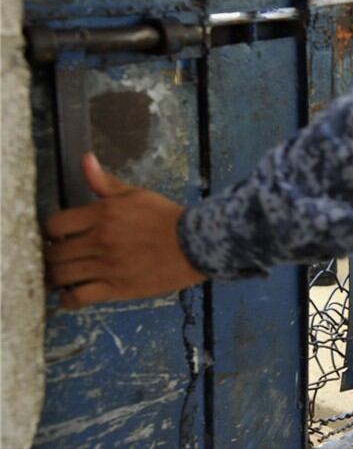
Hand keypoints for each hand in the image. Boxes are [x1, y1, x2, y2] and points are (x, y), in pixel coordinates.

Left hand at [44, 153, 206, 308]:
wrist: (197, 244)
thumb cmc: (167, 218)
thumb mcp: (137, 195)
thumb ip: (105, 182)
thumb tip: (85, 159)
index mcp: (103, 214)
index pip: (55, 224)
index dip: (50, 232)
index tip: (55, 237)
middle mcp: (101, 240)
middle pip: (54, 253)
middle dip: (48, 256)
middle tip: (53, 258)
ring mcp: (108, 266)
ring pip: (61, 275)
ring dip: (53, 278)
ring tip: (57, 277)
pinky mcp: (118, 288)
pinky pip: (79, 297)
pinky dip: (68, 300)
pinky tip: (69, 296)